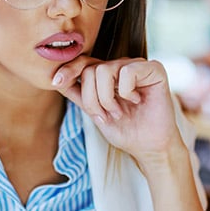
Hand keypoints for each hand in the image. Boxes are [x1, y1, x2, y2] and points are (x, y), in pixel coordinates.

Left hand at [51, 57, 181, 165]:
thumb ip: (79, 95)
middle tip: (104, 116)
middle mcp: (121, 67)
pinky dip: (126, 91)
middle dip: (92, 98)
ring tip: (119, 112)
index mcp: (107, 76)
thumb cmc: (126, 131)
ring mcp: (137, 66)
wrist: (149, 147)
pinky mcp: (154, 69)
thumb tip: (56, 79)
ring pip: (104, 70)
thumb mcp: (95, 113)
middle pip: (90, 70)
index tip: (56, 82)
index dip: (68, 70)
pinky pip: (127, 72)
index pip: (82, 63)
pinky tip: (136, 100)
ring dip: (107, 98)